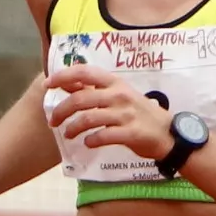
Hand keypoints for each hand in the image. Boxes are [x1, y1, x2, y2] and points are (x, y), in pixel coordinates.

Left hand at [44, 67, 172, 160]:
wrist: (167, 133)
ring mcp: (125, 114)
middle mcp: (119, 95)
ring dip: (73, 128)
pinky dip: (91, 140)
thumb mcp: (118, 95)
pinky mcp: (130, 133)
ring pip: (89, 118)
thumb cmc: (138, 112)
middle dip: (61, 111)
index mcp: (114, 82)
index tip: (48, 85)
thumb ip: (93, 90)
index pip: (84, 72)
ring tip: (68, 135)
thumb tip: (66, 83)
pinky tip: (88, 143)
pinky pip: (103, 136)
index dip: (63, 76)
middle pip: (80, 99)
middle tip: (53, 121)